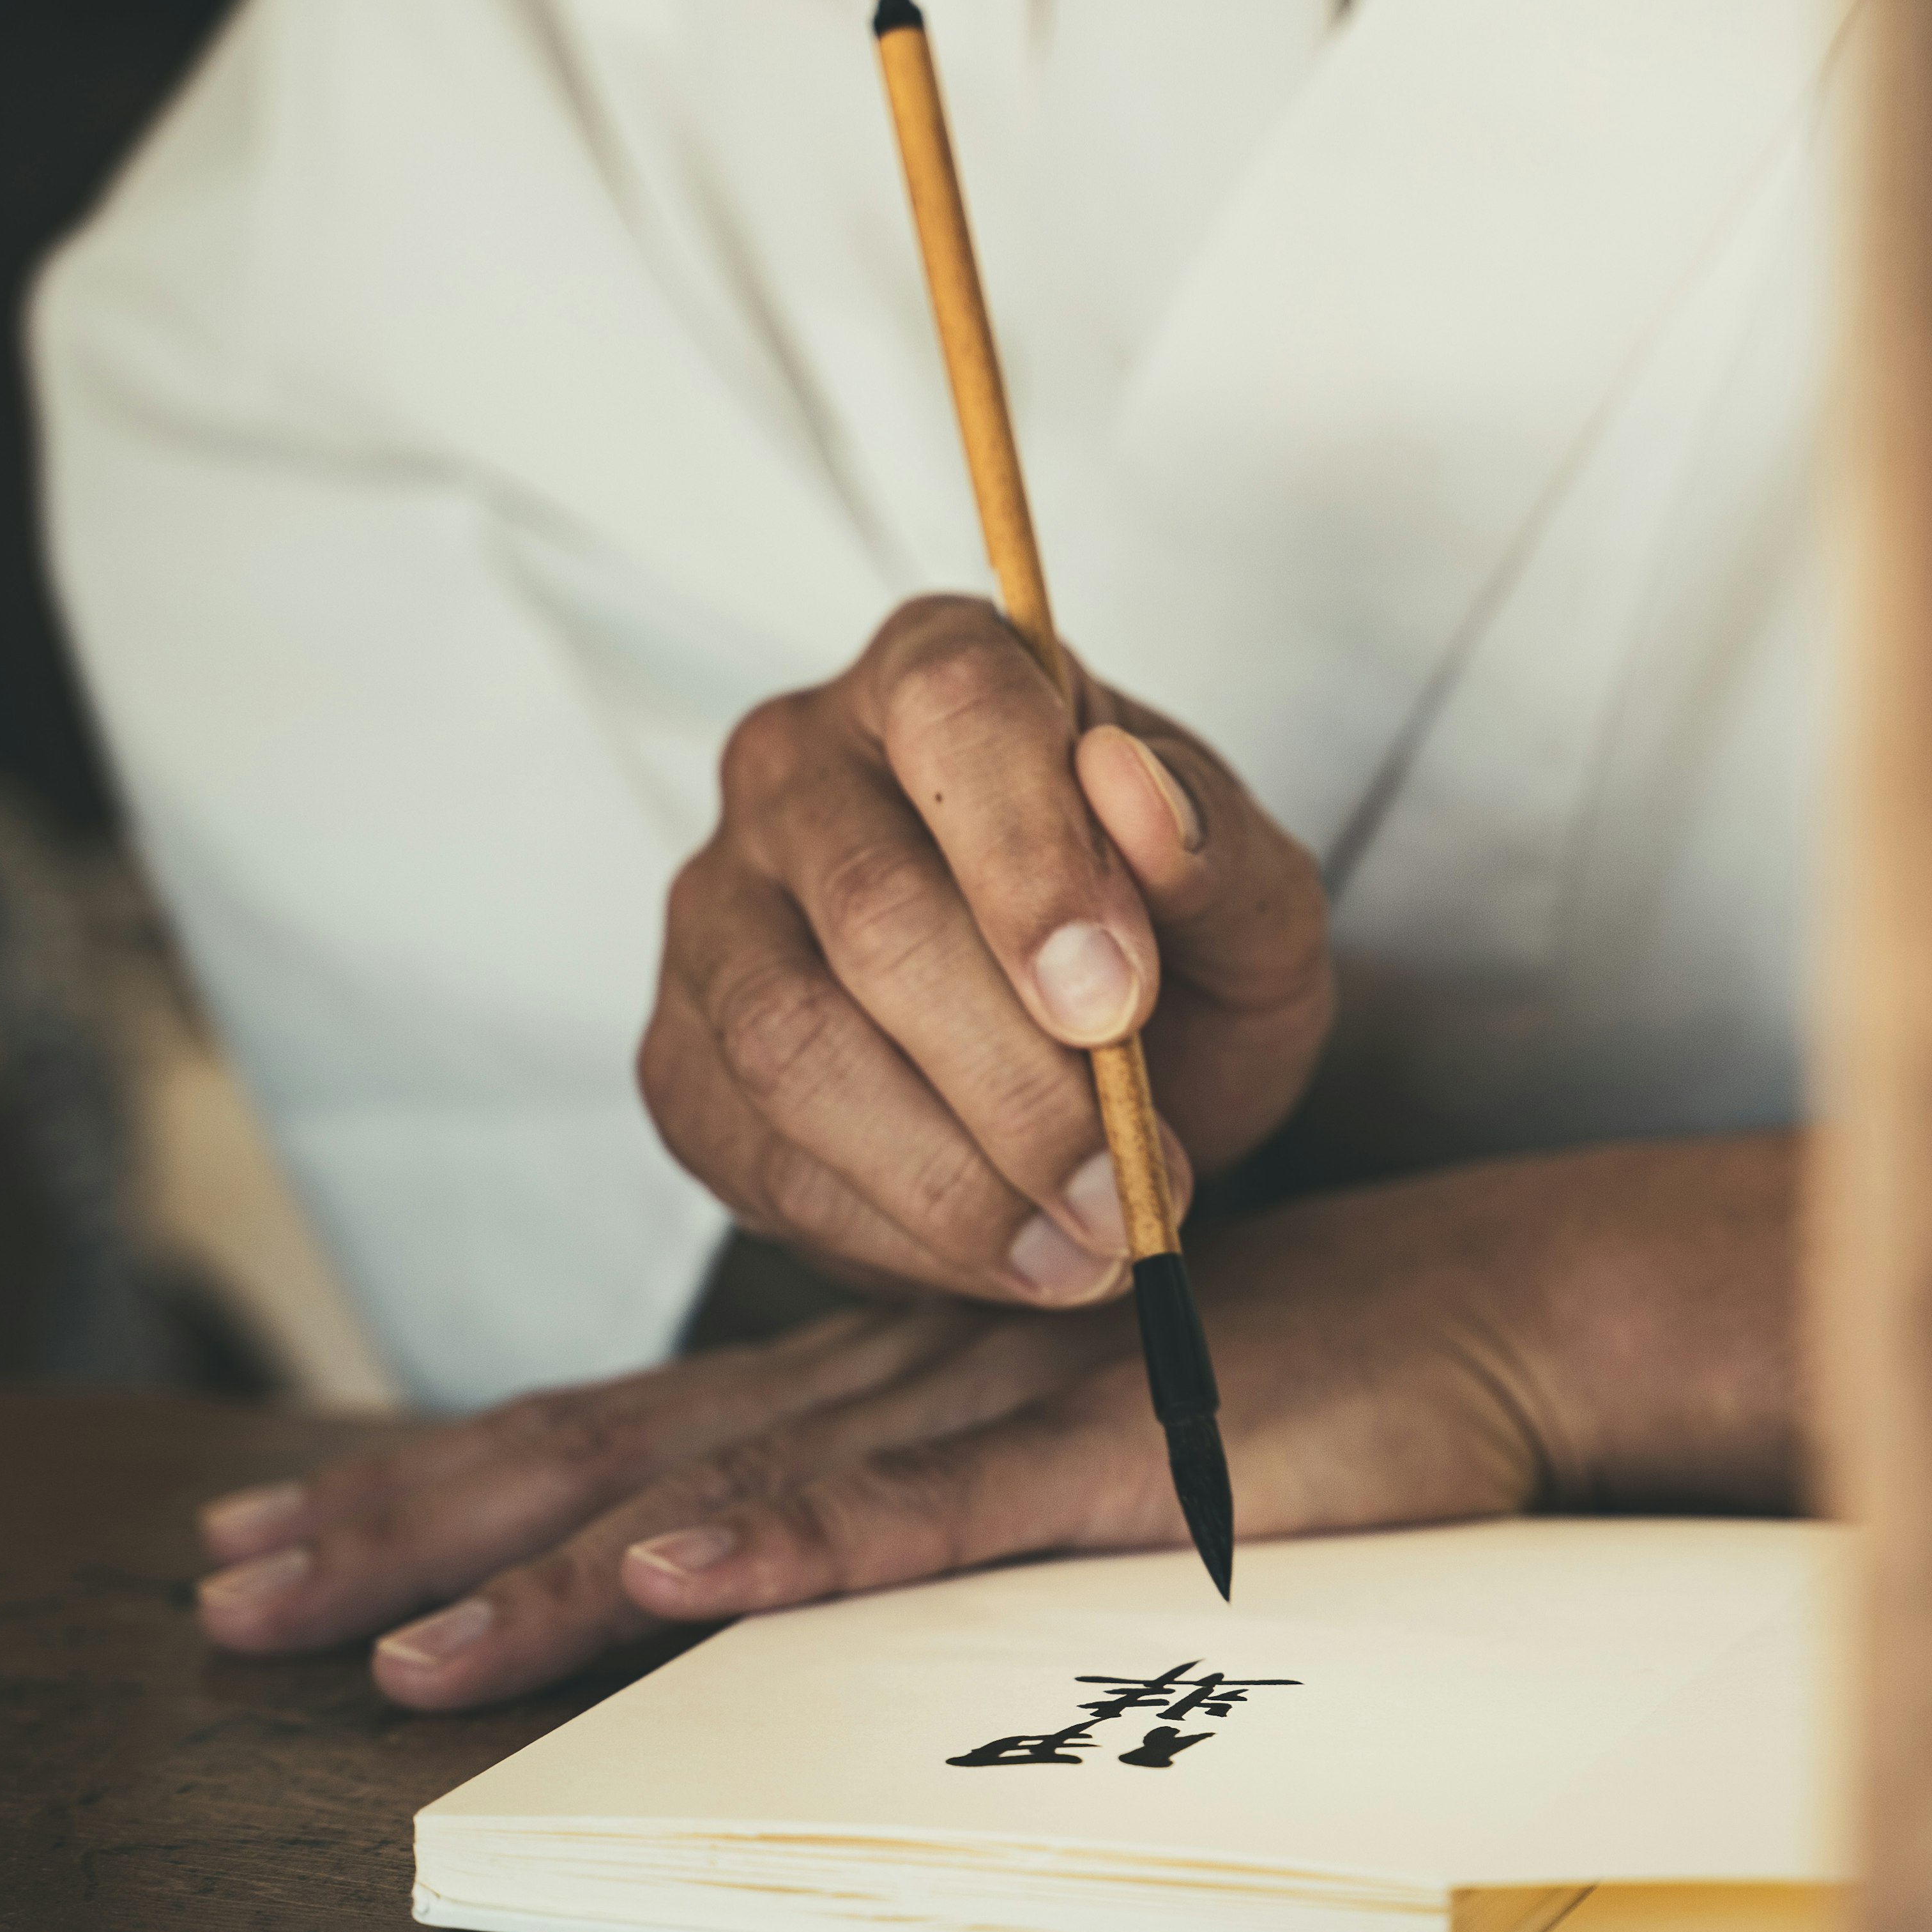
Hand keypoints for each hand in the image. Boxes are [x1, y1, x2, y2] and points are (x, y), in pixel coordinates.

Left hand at [194, 1135, 1803, 1708]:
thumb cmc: (1270, 1382)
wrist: (1469, 1309)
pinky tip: (657, 1579)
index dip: (431, 1479)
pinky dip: (774, 1549)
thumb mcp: (1061, 1437)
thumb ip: (933, 1487)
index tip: (278, 1528)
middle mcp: (880, 1388)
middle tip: (225, 1591)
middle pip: (595, 1458)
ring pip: (711, 1500)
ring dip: (530, 1574)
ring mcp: (976, 1423)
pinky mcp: (1089, 1470)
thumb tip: (782, 1556)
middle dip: (398, 1527)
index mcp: (864, 1384)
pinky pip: (906, 1520)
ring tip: (367, 1643)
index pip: (607, 1433)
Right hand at [637, 595, 1333, 1303]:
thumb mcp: (1251, 913)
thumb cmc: (1167, 962)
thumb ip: (1218, 852)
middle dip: (1015, 1075)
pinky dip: (899, 1232)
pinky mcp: (680, 1058)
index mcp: (939, 675)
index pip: (956, 712)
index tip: (1117, 1002)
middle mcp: (796, 767)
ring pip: (792, 1042)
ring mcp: (715, 912)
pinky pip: (760, 1154)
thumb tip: (1138, 793)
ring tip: (1087, 1246)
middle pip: (872, 907)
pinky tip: (1010, 1257)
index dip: (1032, 860)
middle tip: (1131, 1187)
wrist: (1096, 1081)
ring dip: (954, 1176)